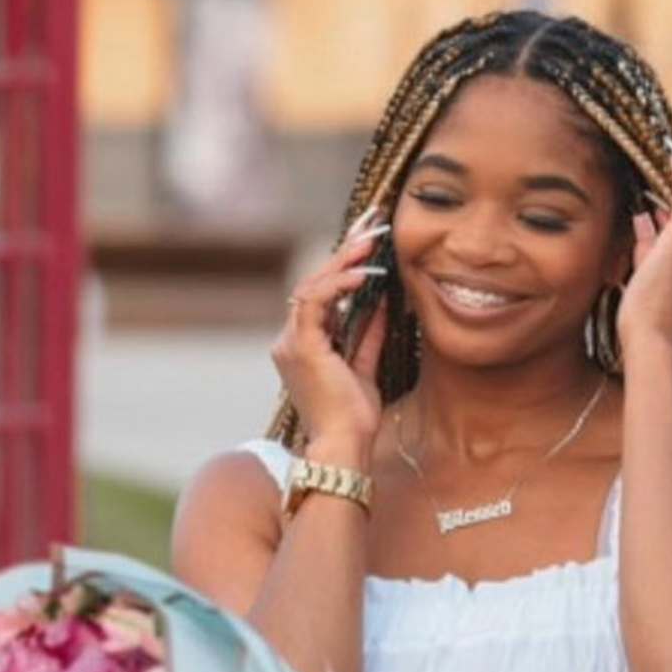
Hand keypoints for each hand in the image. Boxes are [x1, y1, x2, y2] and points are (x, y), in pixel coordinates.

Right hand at [271, 209, 391, 460]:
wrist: (343, 447)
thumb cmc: (353, 419)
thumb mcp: (365, 368)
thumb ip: (368, 335)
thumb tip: (382, 302)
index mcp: (302, 345)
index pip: (321, 293)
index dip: (343, 264)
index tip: (369, 240)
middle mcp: (289, 340)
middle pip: (315, 282)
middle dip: (345, 251)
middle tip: (373, 224)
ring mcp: (290, 343)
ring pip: (312, 286)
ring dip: (344, 261)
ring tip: (372, 240)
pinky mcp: (300, 347)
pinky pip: (315, 302)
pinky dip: (339, 285)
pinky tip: (363, 273)